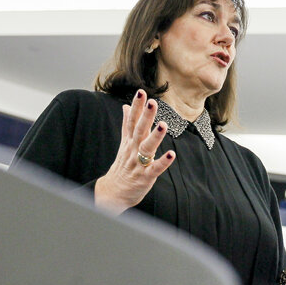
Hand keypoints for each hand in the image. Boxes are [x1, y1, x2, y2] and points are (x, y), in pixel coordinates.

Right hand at [94, 90, 175, 212]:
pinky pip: (154, 169)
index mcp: (130, 141)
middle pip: (139, 131)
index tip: (141, 92)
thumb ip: (126, 124)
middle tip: (152, 102)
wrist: (113, 192)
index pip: (132, 121)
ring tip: (163, 124)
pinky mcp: (145, 177)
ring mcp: (139, 163)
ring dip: (155, 136)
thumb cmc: (123, 165)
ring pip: (146, 148)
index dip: (136, 107)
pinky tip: (172, 154)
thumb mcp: (124, 143)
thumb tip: (125, 106)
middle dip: (145, 116)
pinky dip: (163, 162)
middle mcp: (133, 149)